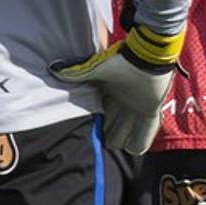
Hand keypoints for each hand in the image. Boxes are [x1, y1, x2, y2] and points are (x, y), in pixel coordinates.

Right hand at [51, 22, 182, 154]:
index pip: (100, 117)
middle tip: (103, 140)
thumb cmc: (123, 61)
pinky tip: (133, 148)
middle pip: (111, 129)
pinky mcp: (152, 110)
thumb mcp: (96, 69)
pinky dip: (139, 143)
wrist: (147, 56)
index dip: (96, 126)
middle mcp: (122, 103)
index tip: (91, 131)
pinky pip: (145, 133)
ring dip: (120, 140)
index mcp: (108, 94)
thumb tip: (53, 69)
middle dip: (107, 136)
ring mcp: (137, 108)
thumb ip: (76, 72)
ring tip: (116, 145)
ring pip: (125, 134)